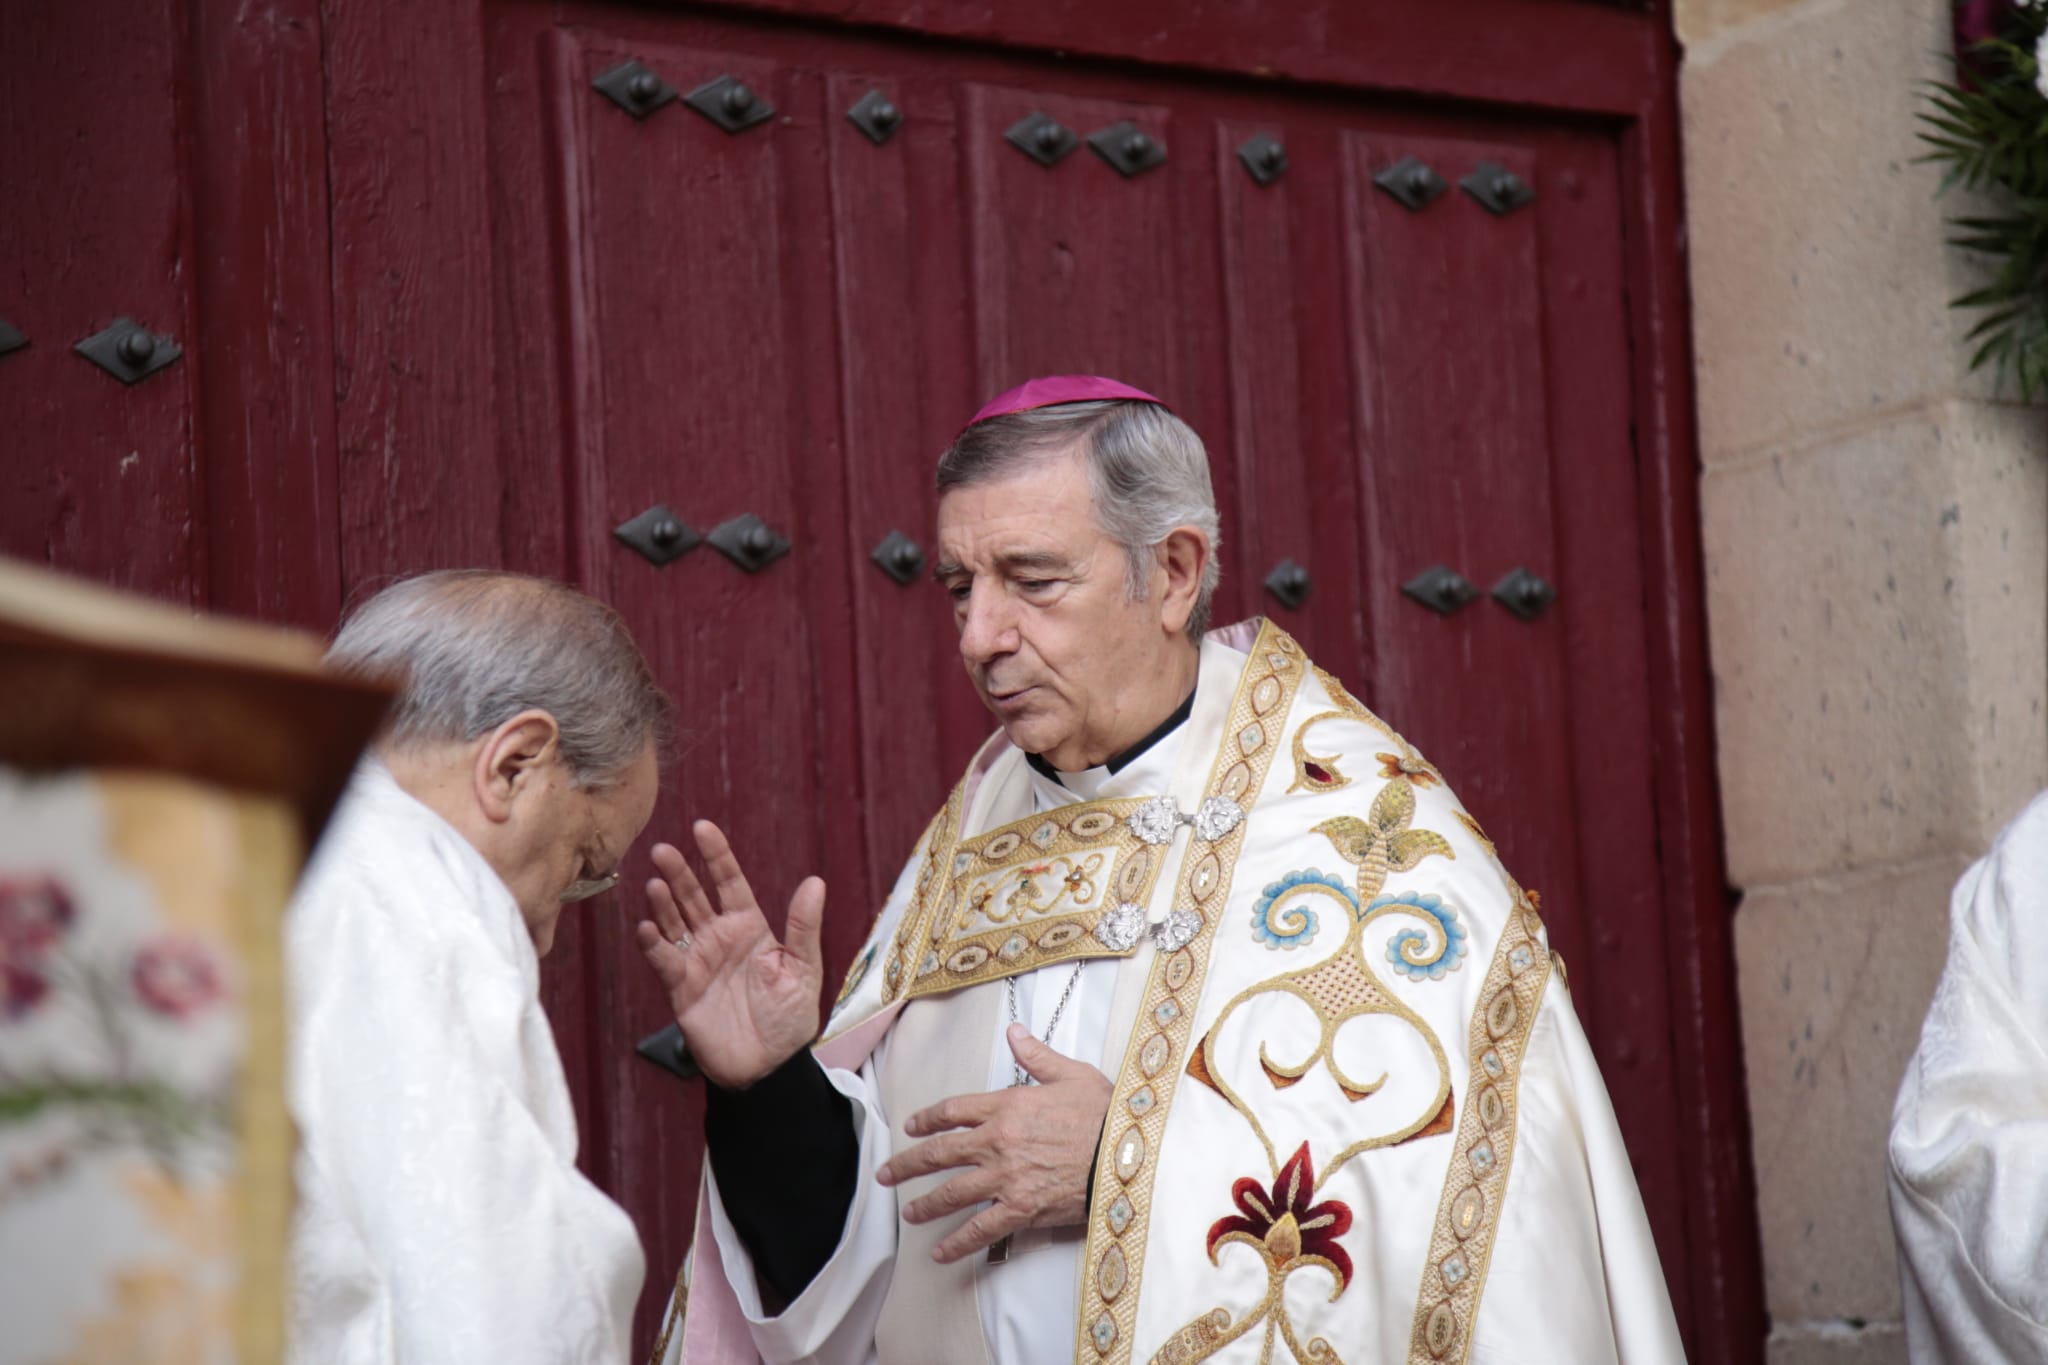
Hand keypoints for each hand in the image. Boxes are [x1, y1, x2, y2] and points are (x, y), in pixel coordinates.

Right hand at [634, 820, 825, 1089]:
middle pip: (694, 896)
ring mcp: (697, 961)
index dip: (716, 855)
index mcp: (750, 927)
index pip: (730, 882)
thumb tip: (815, 882)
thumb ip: (803, 927)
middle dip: (679, 872)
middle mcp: (719, 938)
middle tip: (662, 850)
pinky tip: (646, 928)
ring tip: (654, 883)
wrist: (768, 1066)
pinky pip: (664, 960)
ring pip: (674, 922)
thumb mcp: (803, 970)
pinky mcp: (681, 988)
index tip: (702, 828)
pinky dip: (653, 944)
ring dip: (662, 903)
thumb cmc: (789, 1019)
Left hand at [875, 1025, 1112, 1262]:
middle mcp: (998, 1141)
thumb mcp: (1072, 1074)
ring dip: (925, 1204)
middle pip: (939, 1153)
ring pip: (952, 1193)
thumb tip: (1014, 1033)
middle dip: (907, 1164)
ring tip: (908, 1213)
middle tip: (886, 1174)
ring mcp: (1006, 1177)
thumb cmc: (1105, 1112)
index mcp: (1007, 1105)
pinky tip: (939, 1253)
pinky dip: (957, 1243)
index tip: (912, 1126)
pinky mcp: (1021, 1209)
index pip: (953, 1111)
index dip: (927, 1119)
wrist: (1127, 1153)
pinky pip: (981, 1229)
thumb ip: (1037, 1055)